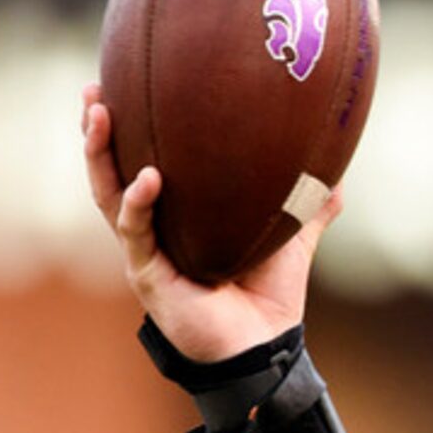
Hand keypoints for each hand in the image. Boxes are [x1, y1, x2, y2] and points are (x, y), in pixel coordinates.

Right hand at [81, 82, 341, 364]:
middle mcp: (151, 230)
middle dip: (97, 131)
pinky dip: (138, 202)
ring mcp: (144, 252)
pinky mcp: (149, 274)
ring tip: (98, 116)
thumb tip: (338, 175)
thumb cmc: (267, 296)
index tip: (119, 85)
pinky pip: (136, 232)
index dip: (127, 129)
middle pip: (110, 171)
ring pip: (108, 194)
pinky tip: (148, 177)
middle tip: (93, 92)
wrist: (264, 347)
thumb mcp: (289, 240)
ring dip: (99, 154)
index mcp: (175, 217)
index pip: (139, 162)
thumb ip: (308, 207)